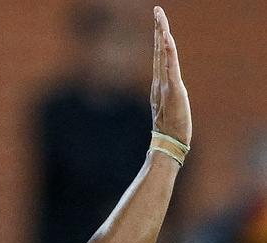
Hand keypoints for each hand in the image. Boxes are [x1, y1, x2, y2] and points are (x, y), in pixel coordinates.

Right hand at [150, 6, 191, 145]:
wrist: (168, 143)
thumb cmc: (170, 129)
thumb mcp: (169, 108)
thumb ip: (167, 98)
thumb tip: (167, 95)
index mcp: (158, 83)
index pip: (160, 55)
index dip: (159, 38)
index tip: (158, 21)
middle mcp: (159, 81)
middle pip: (159, 50)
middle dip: (158, 29)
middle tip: (157, 10)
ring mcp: (164, 84)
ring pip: (163, 54)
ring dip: (162, 34)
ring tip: (160, 18)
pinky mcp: (172, 89)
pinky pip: (170, 67)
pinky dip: (168, 52)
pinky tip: (168, 39)